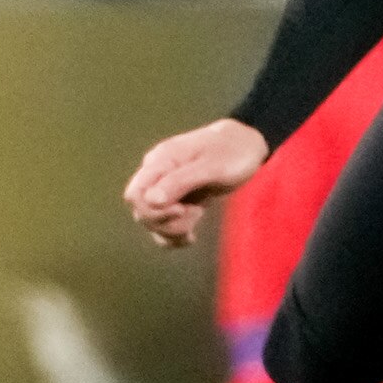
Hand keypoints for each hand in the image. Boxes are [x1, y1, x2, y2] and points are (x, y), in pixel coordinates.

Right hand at [124, 117, 270, 247]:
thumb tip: (151, 201)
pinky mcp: (177, 200)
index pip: (135, 195)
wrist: (247, 146)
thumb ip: (180, 181)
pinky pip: (164, 226)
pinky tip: (191, 237)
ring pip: (152, 222)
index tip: (181, 208)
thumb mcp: (211, 166)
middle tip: (196, 211)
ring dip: (173, 229)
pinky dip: (175, 236)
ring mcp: (166, 189)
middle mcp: (157, 175)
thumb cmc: (232, 152)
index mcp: (160, 161)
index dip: (153, 210)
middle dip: (167, 222)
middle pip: (142, 212)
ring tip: (198, 214)